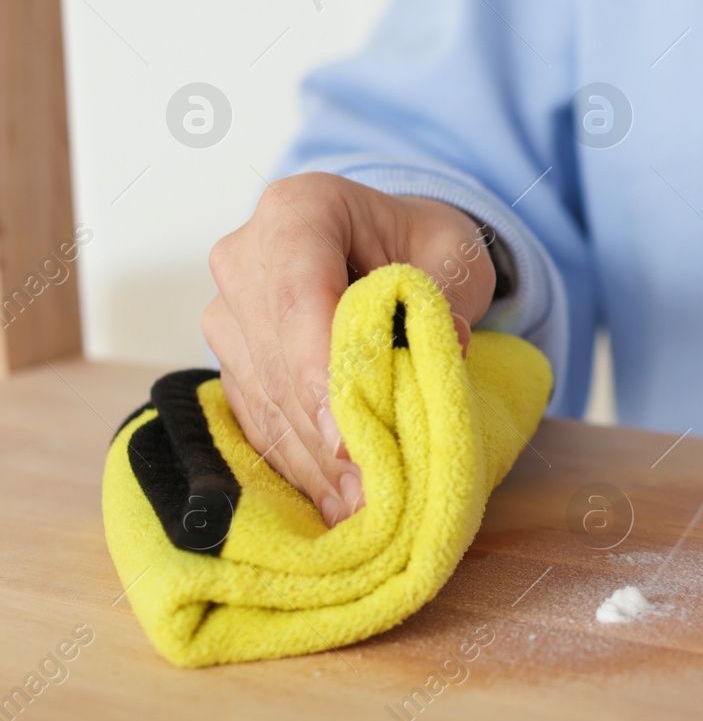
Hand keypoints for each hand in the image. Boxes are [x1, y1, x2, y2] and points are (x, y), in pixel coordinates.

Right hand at [203, 174, 495, 526]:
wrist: (385, 239)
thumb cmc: (420, 240)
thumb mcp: (454, 250)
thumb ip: (447, 294)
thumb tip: (445, 348)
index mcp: (297, 211)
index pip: (299, 296)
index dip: (320, 370)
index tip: (346, 437)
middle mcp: (245, 258)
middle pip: (277, 355)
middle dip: (324, 431)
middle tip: (372, 492)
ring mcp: (230, 311)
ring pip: (264, 394)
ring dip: (312, 459)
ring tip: (360, 509)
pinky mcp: (234, 357)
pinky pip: (258, 415)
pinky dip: (298, 461)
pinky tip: (334, 503)